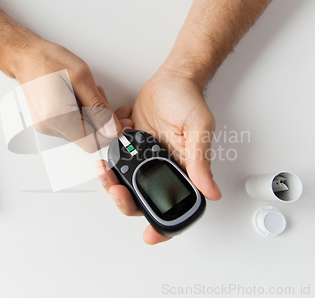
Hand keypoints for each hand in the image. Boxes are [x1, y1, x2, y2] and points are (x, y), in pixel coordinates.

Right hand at [15, 39, 129, 151]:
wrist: (26, 56)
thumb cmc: (49, 60)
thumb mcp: (83, 79)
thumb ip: (99, 108)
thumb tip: (113, 129)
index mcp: (57, 117)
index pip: (92, 142)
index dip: (110, 133)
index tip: (122, 122)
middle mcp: (49, 126)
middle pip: (87, 139)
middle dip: (104, 123)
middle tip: (115, 107)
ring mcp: (46, 126)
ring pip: (81, 133)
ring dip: (94, 117)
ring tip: (93, 94)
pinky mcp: (47, 123)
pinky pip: (72, 126)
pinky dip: (83, 115)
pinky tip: (83, 99)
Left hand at [96, 63, 221, 244]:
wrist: (171, 79)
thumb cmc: (188, 101)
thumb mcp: (199, 129)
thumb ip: (200, 161)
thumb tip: (211, 192)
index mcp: (181, 169)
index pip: (173, 205)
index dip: (162, 225)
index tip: (149, 235)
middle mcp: (161, 167)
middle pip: (140, 197)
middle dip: (123, 198)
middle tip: (114, 187)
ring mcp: (143, 157)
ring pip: (123, 180)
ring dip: (110, 176)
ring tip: (103, 165)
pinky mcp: (130, 144)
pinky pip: (114, 156)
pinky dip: (109, 149)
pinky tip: (115, 133)